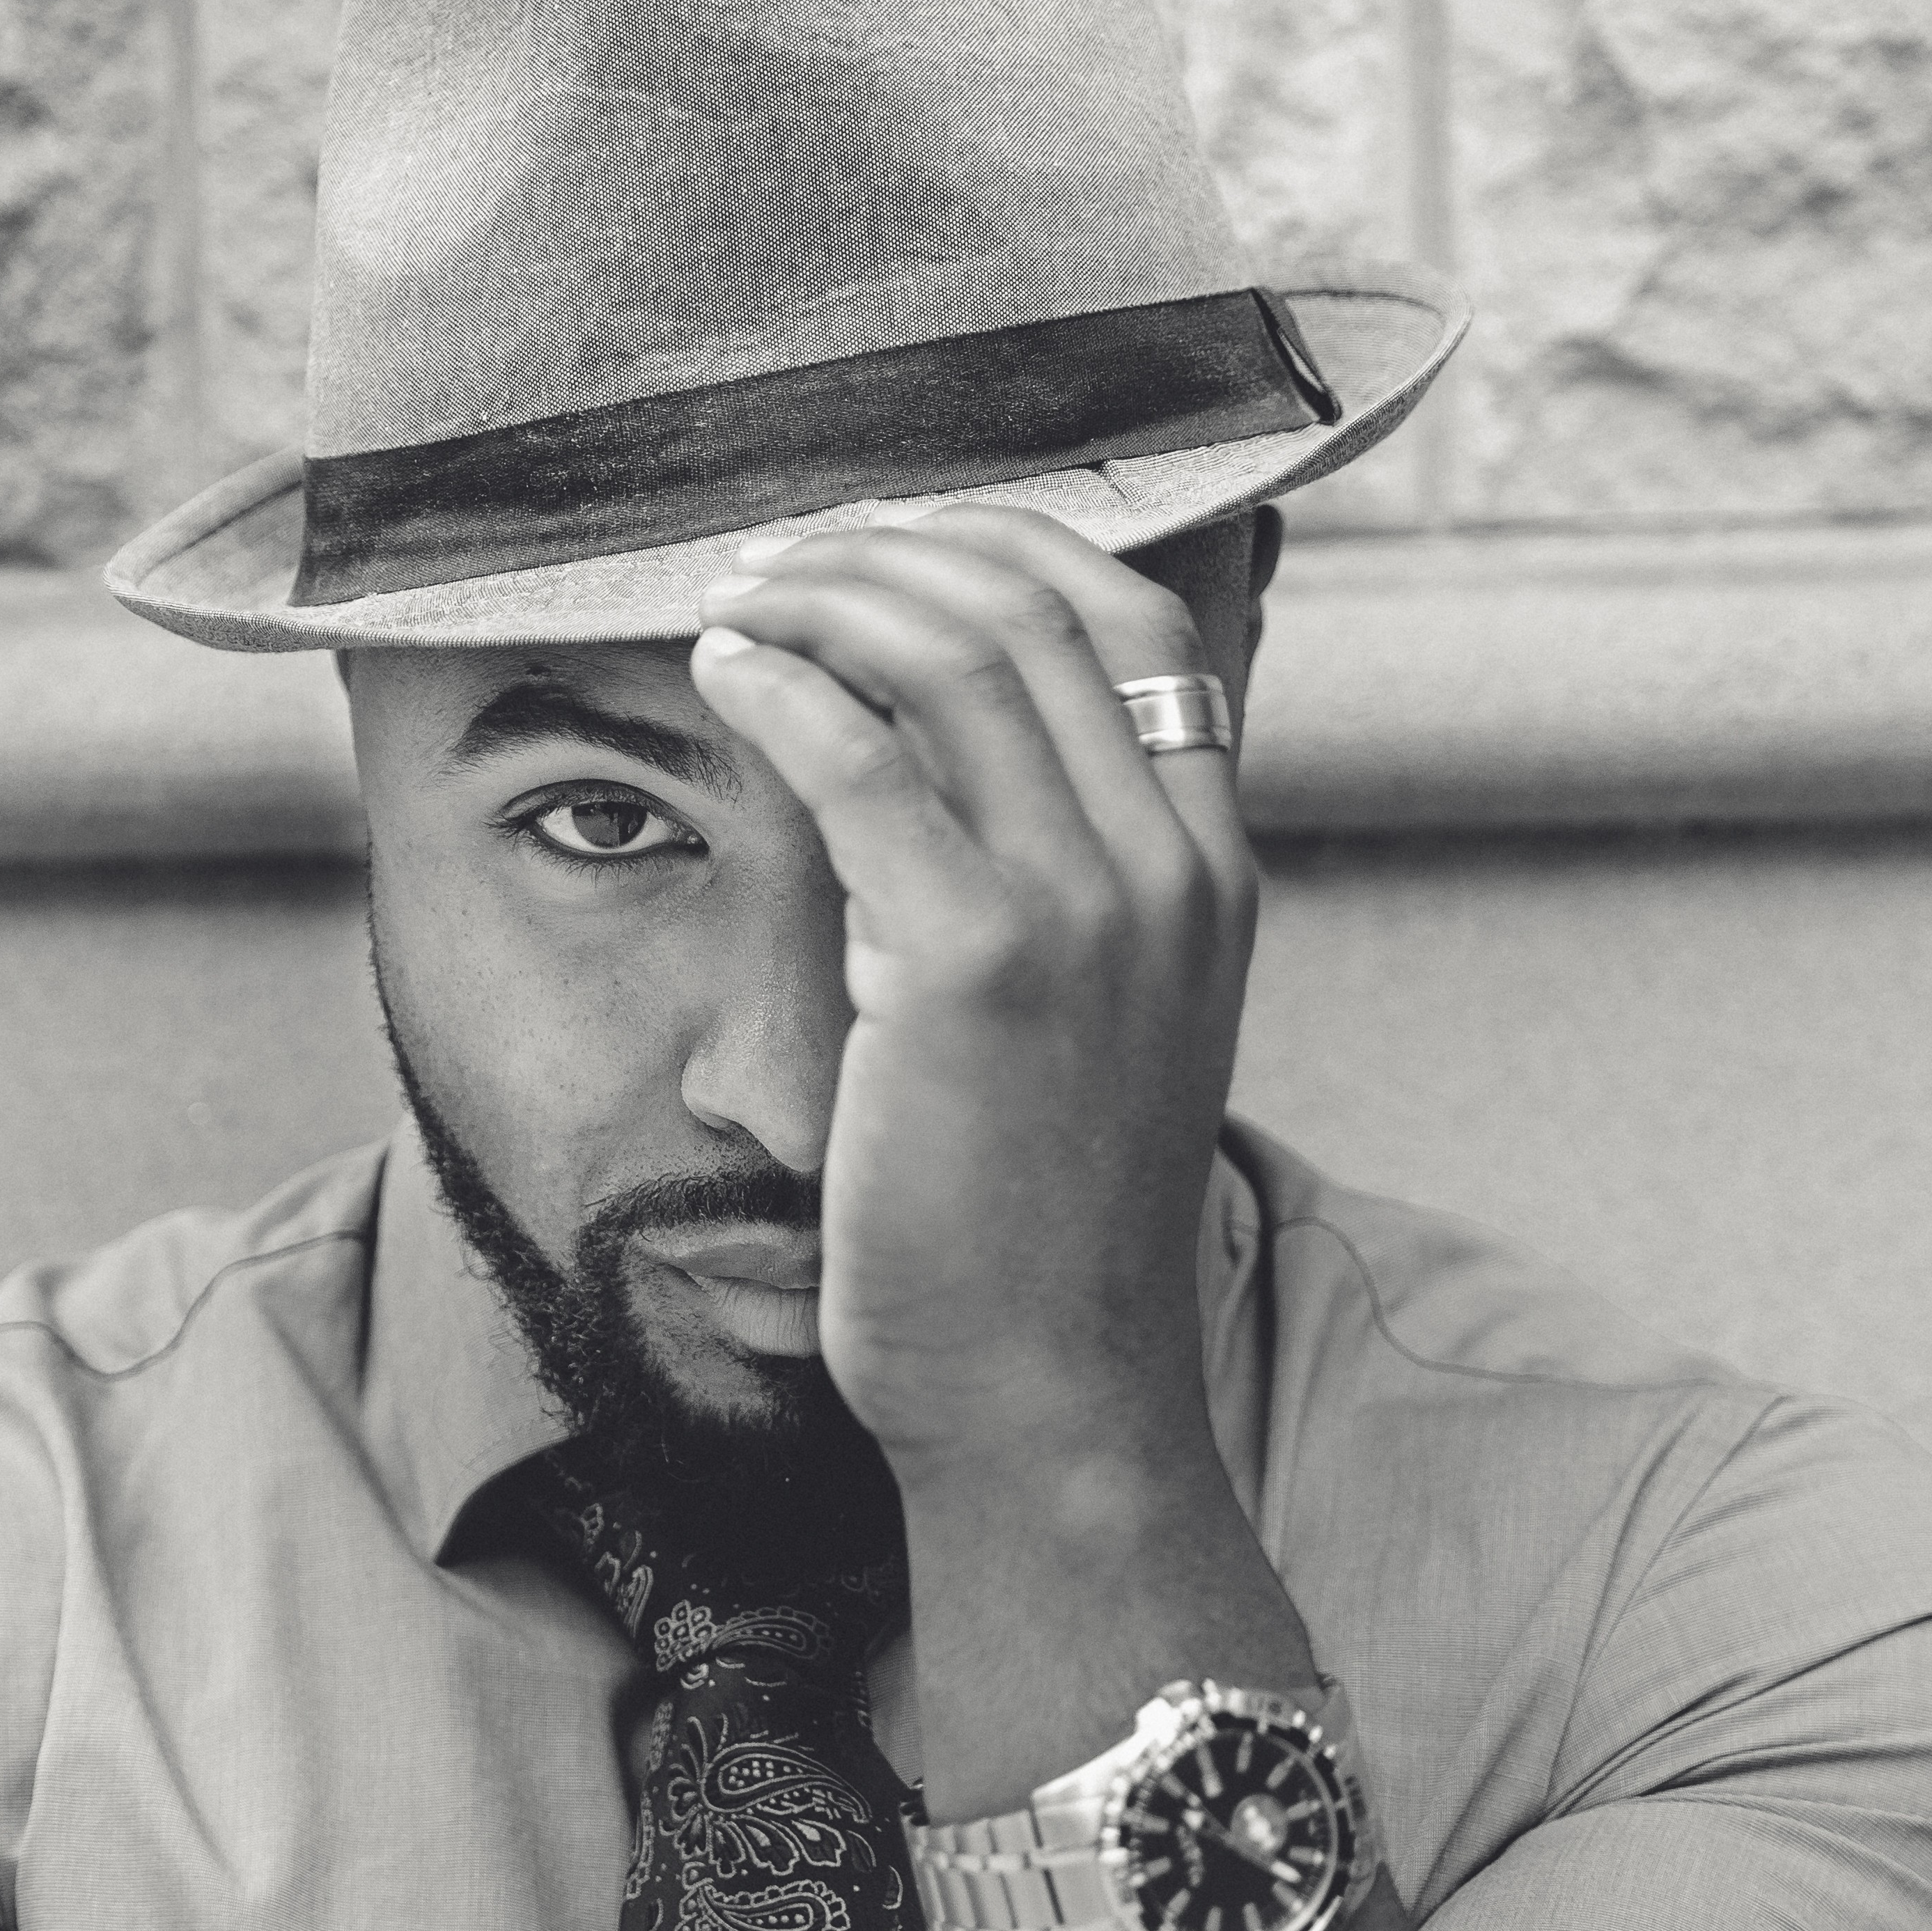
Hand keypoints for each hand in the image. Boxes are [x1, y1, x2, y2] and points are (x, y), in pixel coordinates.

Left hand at [689, 506, 1255, 1493]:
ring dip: (824, 595)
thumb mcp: (1094, 1035)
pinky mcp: (976, 963)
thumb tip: (937, 774)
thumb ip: (1063, 899)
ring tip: (734, 595)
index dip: (1002, 541)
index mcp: (1210, 874)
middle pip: (1037, 606)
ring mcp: (1085, 910)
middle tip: (778, 550)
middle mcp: (1170, 870)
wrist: (1049, 1392)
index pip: (1131, 618)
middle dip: (889, 546)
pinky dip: (782, 687)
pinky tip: (721, 671)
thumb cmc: (1037, 1231)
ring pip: (951, 654)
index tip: (887, 538)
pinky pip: (862, 760)